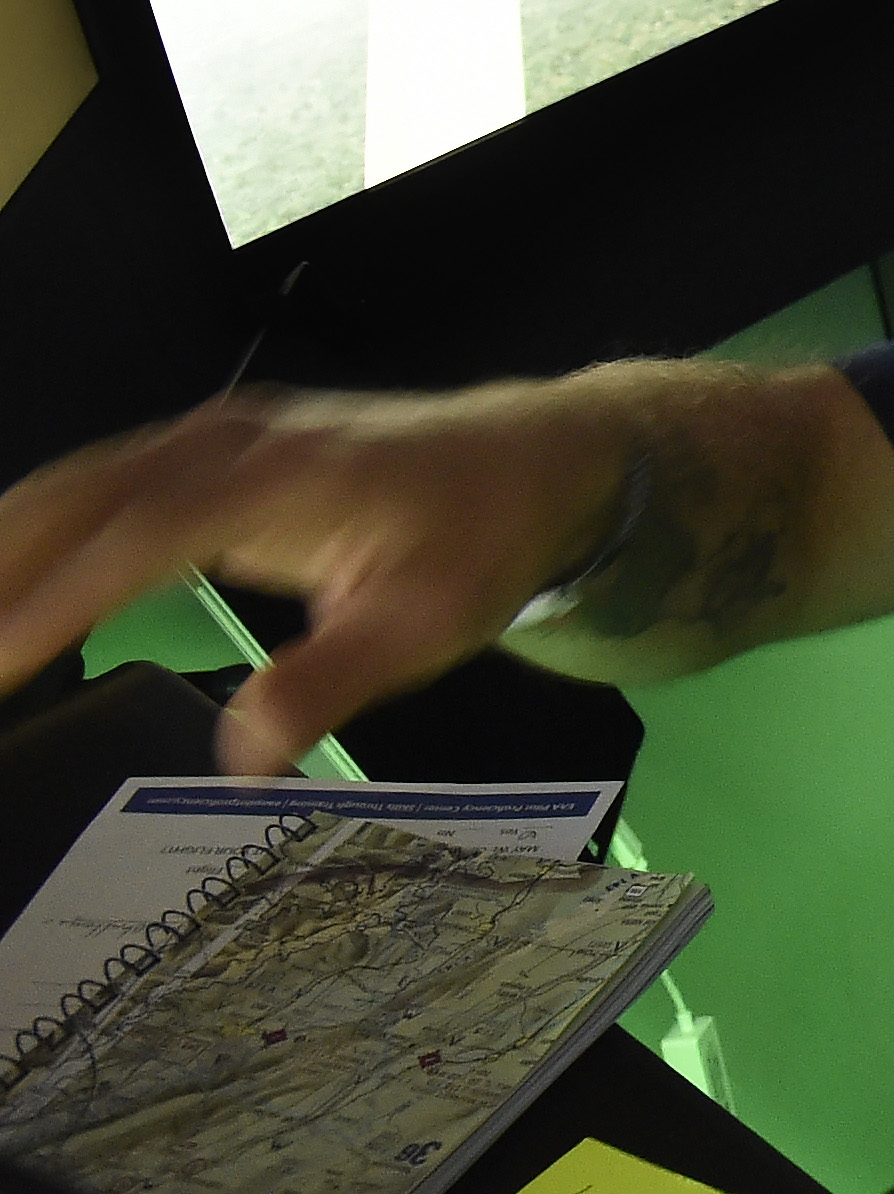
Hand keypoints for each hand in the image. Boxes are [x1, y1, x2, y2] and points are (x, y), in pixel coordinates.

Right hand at [0, 389, 626, 772]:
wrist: (540, 456)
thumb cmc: (486, 538)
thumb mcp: (429, 625)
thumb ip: (329, 684)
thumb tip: (241, 759)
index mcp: (274, 480)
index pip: (134, 540)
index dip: (56, 599)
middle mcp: (227, 442)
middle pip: (78, 497)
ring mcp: (216, 435)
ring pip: (77, 483)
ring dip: (5, 545)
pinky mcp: (214, 446)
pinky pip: (101, 482)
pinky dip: (39, 527)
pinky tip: (4, 575)